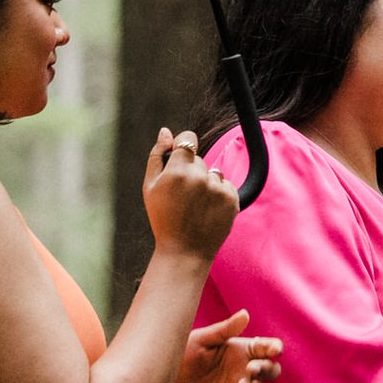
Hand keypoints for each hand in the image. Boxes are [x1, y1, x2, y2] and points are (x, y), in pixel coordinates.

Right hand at [143, 128, 238, 260]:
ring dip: (206, 182)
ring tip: (195, 204)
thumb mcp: (150, 187)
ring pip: (213, 172)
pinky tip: (207, 209)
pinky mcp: (232, 198)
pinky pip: (226, 185)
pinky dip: (218, 194)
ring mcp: (218, 188)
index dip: (184, 143)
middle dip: (191, 170)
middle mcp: (200, 176)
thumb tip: (166, 132)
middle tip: (182, 194)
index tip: (182, 152)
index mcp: (177, 171)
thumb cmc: (163, 218)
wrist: (185, 250)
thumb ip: (157, 155)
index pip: (188, 139)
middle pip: (199, 159)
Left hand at [170, 310, 282, 382]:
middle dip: (268, 370)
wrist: (163, 380)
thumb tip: (246, 313)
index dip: (275, 349)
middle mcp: (244, 370)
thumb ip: (225, 329)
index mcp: (241, 350)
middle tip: (251, 370)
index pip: (268, 348)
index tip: (274, 350)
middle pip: (273, 370)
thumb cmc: (182, 353)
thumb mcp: (202, 339)